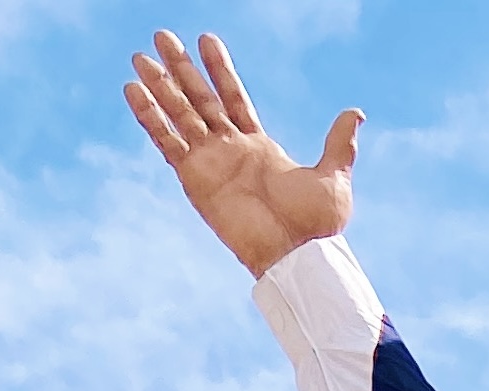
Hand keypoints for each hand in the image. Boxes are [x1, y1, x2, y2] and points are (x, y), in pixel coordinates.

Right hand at [125, 29, 362, 277]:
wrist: (296, 256)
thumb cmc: (316, 226)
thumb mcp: (334, 178)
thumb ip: (339, 144)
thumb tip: (355, 114)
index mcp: (259, 147)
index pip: (234, 97)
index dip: (220, 69)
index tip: (207, 39)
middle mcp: (230, 150)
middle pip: (200, 99)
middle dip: (181, 68)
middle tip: (162, 36)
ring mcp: (210, 162)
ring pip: (179, 114)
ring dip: (160, 86)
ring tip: (139, 57)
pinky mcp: (194, 179)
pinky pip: (166, 142)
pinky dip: (150, 117)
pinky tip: (133, 91)